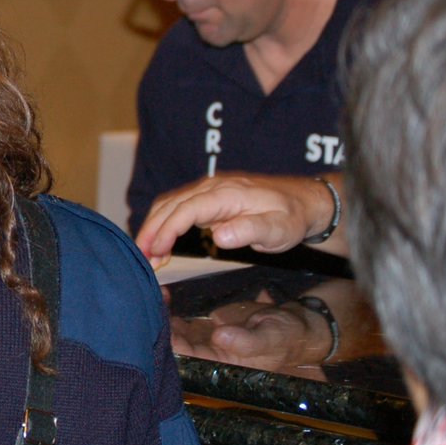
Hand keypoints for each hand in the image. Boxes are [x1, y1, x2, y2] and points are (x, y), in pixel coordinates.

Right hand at [137, 173, 344, 269]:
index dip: (166, 230)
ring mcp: (209, 191)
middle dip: (151, 230)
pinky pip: (178, 207)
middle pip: (170, 205)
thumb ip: (249, 231)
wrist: (305, 201)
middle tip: (140, 257)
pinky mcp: (209, 198)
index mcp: (226, 194)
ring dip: (154, 227)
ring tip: (146, 254)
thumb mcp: (278, 229)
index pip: (185, 210)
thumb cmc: (292, 217)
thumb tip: (218, 235)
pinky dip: (164, 224)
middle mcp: (212, 187)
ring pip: (170, 205)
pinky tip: (161, 244)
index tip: (155, 251)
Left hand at [168, 290, 332, 376]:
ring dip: (159, 316)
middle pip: (173, 347)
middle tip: (148, 301)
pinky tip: (163, 293)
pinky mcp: (202, 330)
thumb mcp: (270, 338)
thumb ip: (247, 340)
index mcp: (220, 366)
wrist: (292, 328)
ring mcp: (202, 344)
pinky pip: (179, 323)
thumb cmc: (284, 338)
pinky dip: (168, 308)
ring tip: (152, 293)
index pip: (187, 359)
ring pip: (172, 333)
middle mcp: (206, 358)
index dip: (171, 344)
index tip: (160, 323)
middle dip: (157, 326)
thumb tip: (221, 336)